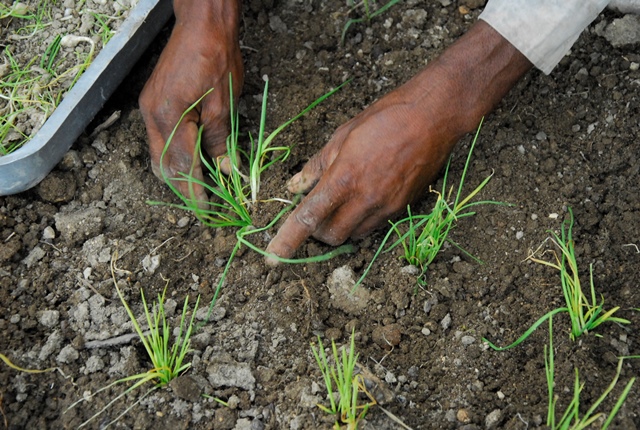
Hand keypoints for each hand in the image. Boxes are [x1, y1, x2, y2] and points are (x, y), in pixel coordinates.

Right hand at [139, 0, 242, 203]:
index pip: (181, 166)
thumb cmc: (216, 59)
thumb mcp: (224, 104)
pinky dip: (174, 155)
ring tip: (200, 188)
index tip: (206, 210)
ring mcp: (148, 109)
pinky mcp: (152, 102)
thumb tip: (225, 171)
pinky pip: (159, 139)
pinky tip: (191, 162)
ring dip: (177, 173)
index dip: (195, 192)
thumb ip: (220, 141)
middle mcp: (151, 115)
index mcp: (169, 117)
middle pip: (163, 165)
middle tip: (204, 204)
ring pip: (158, 154)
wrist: (201, 25)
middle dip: (183, 188)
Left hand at [266, 21, 531, 260]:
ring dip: (340, 227)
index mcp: (345, 176)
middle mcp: (366, 198)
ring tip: (341, 202)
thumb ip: (316, 165)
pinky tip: (363, 198)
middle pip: (331, 236)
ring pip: (354, 235)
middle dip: (317, 232)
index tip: (271, 257)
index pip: (309, 216)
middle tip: (315, 213)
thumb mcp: (343, 134)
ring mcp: (387, 206)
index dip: (287, 240)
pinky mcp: (403, 208)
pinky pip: (374, 226)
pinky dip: (360, 221)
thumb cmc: (385, 117)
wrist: (434, 117)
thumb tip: (295, 187)